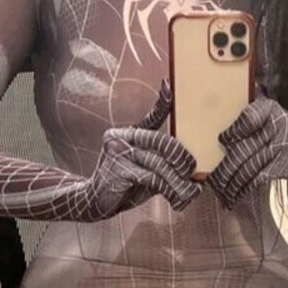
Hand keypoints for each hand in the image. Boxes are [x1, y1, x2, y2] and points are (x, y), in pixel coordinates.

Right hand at [75, 81, 199, 220]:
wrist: (95, 202)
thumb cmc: (125, 186)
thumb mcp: (145, 171)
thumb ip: (162, 164)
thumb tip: (190, 169)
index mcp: (130, 134)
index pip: (152, 117)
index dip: (162, 103)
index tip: (168, 85)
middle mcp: (122, 137)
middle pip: (162, 141)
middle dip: (182, 159)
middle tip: (192, 172)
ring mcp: (118, 151)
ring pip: (159, 163)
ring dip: (178, 181)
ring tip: (190, 192)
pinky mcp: (118, 169)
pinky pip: (152, 177)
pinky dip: (168, 189)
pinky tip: (177, 198)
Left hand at [207, 95, 287, 208]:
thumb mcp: (274, 118)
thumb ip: (251, 121)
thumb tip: (221, 140)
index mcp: (270, 109)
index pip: (247, 118)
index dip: (233, 132)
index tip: (222, 140)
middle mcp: (276, 125)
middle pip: (242, 148)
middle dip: (224, 167)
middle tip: (212, 179)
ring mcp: (280, 146)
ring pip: (246, 166)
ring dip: (230, 182)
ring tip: (220, 191)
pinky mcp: (282, 166)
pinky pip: (256, 179)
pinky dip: (243, 189)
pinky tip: (234, 196)